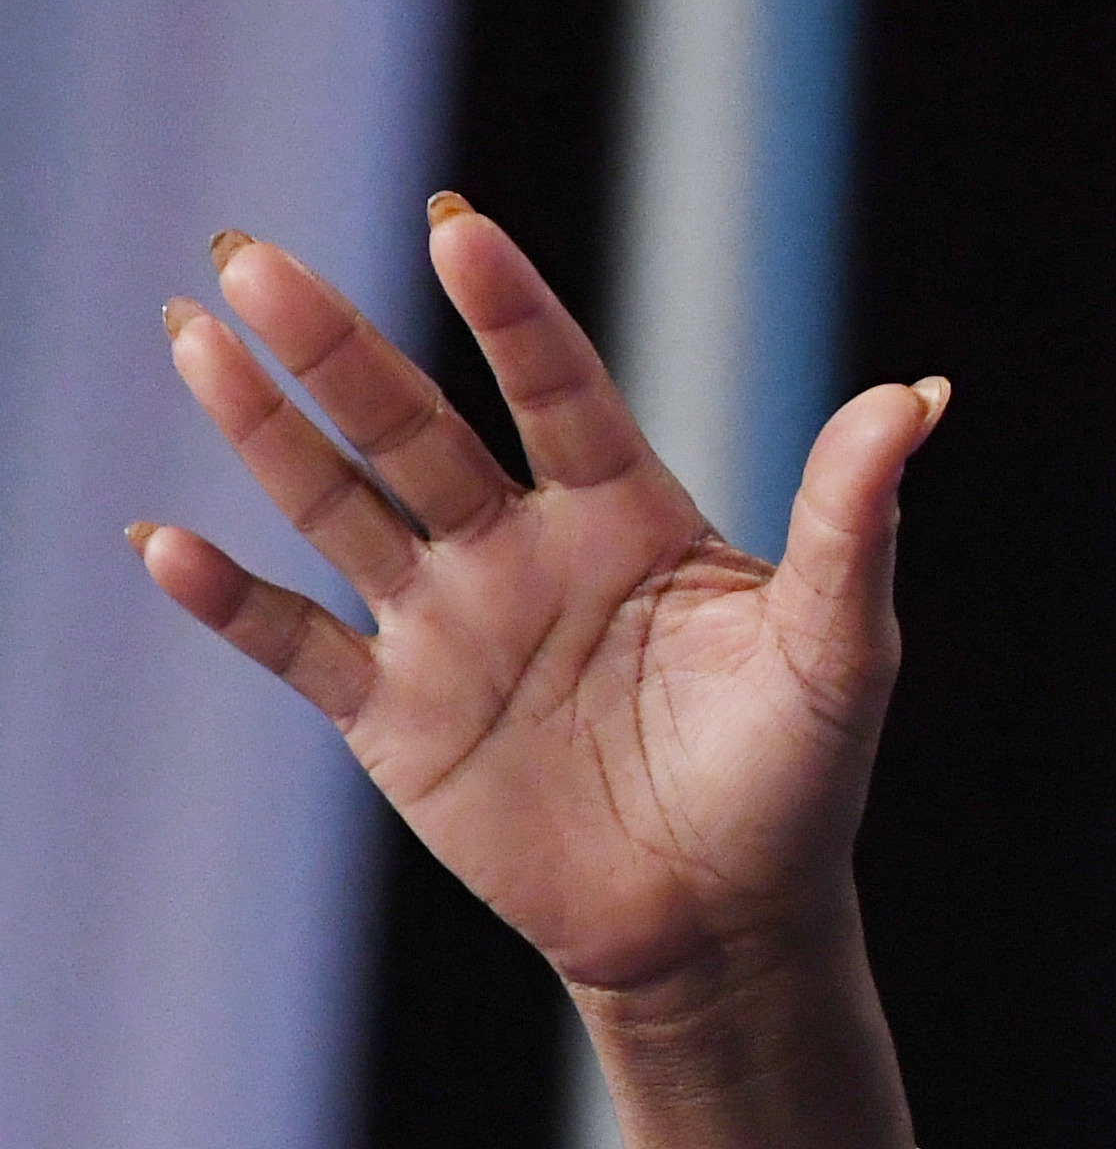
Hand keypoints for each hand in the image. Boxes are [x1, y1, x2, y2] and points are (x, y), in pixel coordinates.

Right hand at [134, 200, 946, 1028]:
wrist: (728, 920)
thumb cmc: (797, 773)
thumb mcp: (839, 643)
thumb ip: (855, 520)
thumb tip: (917, 397)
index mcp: (628, 514)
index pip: (558, 389)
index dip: (510, 313)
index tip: (456, 227)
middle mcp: (524, 550)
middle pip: (415, 427)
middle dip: (336, 347)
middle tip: (250, 257)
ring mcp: (450, 627)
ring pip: (340, 508)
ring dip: (266, 432)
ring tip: (195, 339)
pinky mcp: (397, 720)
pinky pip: (299, 646)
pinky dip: (231, 602)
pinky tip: (165, 544)